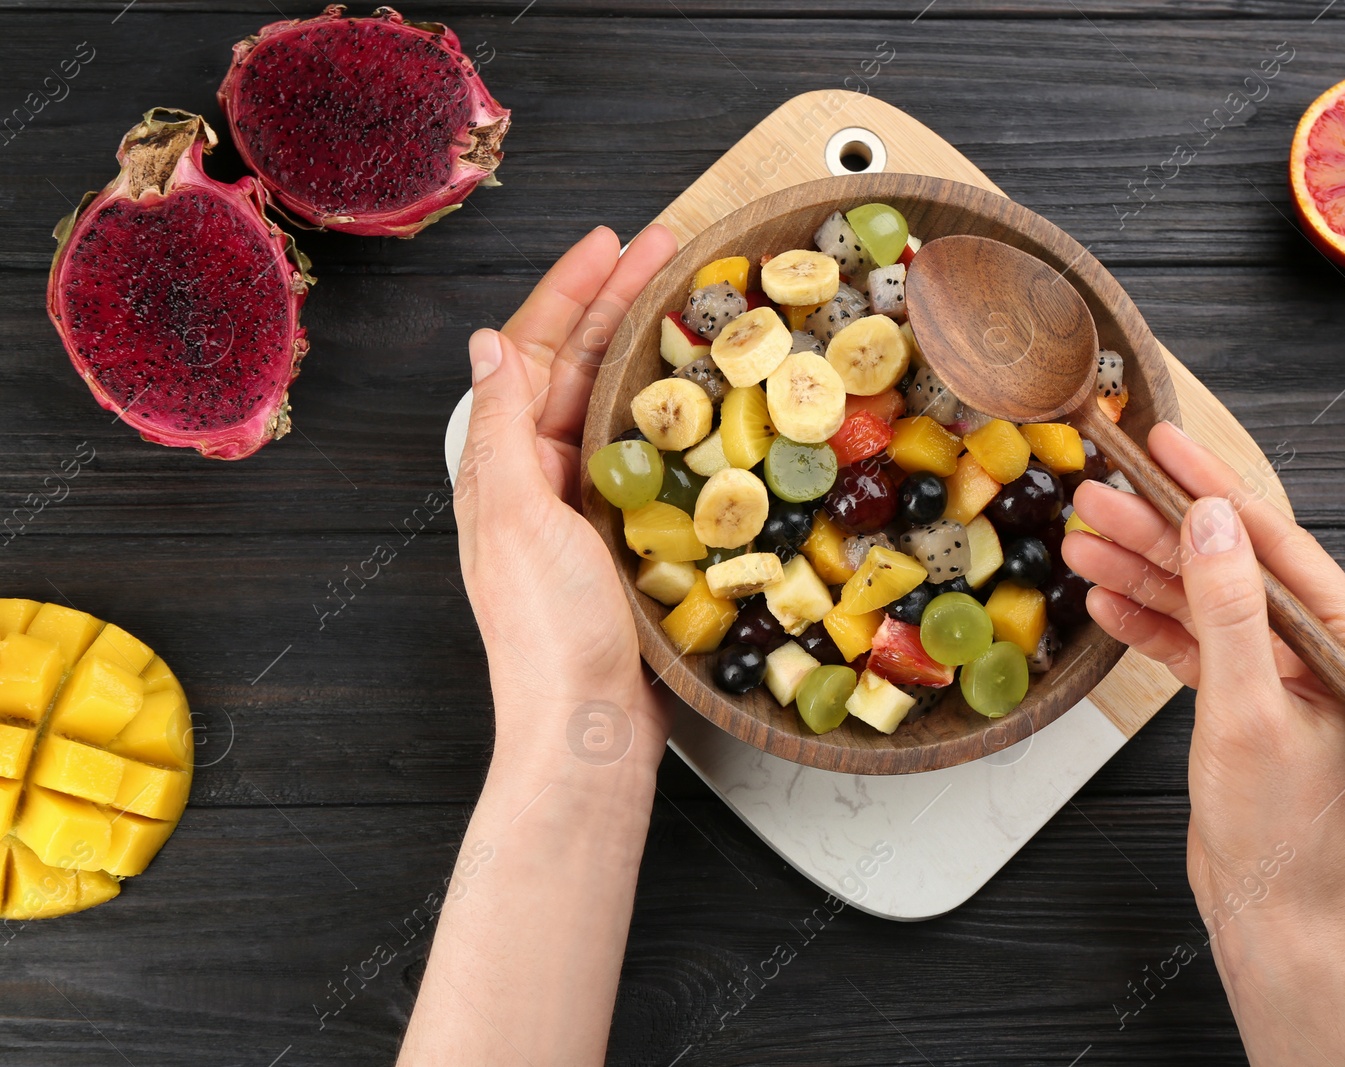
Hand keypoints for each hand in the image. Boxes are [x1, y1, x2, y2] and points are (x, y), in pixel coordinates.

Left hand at [454, 223, 678, 758]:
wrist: (591, 728)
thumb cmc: (548, 633)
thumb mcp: (517, 517)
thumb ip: (503, 428)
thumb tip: (487, 343)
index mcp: (505, 465)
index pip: (531, 352)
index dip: (571, 290)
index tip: (612, 241)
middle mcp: (542, 477)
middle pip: (580, 367)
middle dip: (620, 301)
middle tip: (670, 248)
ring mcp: (588, 505)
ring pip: (619, 404)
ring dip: (650, 348)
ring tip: (692, 302)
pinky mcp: (630, 534)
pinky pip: (651, 453)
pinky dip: (674, 413)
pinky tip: (704, 393)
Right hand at [1063, 422, 1344, 1064]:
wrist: (1270, 918)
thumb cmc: (1282, 833)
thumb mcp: (1248, 711)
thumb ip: (1229, 609)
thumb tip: (1212, 521)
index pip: (1276, 541)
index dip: (1211, 489)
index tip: (1160, 446)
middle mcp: (1321, 650)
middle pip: (1227, 563)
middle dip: (1157, 530)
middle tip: (1094, 497)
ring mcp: (1278, 674)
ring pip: (1200, 599)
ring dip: (1141, 572)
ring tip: (1081, 541)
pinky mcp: (1241, 699)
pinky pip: (1189, 642)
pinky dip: (1146, 621)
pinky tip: (1104, 597)